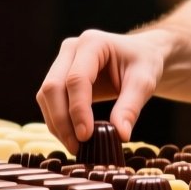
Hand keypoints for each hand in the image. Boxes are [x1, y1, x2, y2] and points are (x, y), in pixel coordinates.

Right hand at [36, 29, 167, 146]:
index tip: (86, 136)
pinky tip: (72, 137)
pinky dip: (58, 121)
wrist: (141, 54)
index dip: (78, 109)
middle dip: (62, 120)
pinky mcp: (60, 76)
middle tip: (77, 146)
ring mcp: (62, 61)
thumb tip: (120, 135)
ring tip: (75, 146)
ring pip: (46, 96)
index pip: (76, 79)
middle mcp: (71, 49)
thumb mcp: (144, 82)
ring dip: (57, 124)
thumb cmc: (144, 63)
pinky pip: (50, 101)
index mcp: (92, 43)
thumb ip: (131, 107)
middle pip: (53, 86)